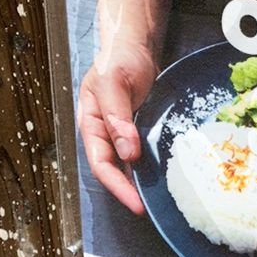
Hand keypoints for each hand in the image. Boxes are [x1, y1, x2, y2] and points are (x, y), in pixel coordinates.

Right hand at [78, 43, 157, 213]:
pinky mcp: (138, 130)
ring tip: (157, 200)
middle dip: (129, 192)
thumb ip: (118, 117)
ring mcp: (121, 133)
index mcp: (91, 125)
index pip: (100, 164)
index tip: (135, 204)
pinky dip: (151, 166)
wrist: (134, 45)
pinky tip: (164, 177)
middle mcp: (104, 133)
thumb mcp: (114, 84)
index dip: (117, 187)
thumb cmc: (119, 60)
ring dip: (140, 183)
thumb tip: (127, 152)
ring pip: (128, 165)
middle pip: (113, 170)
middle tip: (148, 210)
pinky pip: (142, 153)